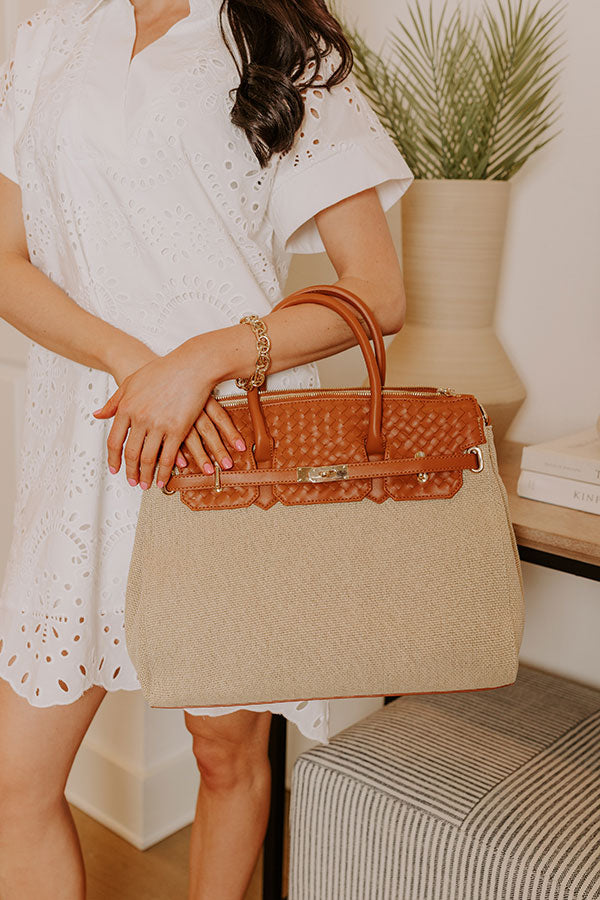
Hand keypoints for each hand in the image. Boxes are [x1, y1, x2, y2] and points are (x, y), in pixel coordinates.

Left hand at [93, 336, 246, 487]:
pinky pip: (168, 457)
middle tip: (132, 482)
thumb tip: (98, 415)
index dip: (113, 458)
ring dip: (146, 476)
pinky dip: (164, 472)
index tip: (115, 469)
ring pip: (148, 459)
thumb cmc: (163, 370)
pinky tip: (163, 480)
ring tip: (146, 485)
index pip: (114, 440)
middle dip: (130, 471)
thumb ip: (114, 401)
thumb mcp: (132, 382)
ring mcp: (158, 425)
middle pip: (130, 453)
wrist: (191, 366)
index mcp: (126, 407)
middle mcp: (139, 418)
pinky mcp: (177, 429)